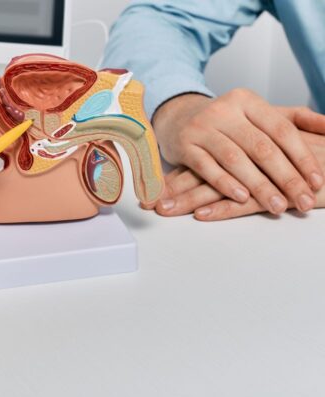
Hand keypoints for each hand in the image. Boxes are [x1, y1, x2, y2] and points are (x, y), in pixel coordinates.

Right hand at [153, 91, 323, 214]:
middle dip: (286, 178)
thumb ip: (294, 118)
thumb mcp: (257, 113)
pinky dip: (225, 184)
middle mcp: (223, 111)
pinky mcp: (183, 146)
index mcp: (247, 100)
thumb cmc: (223, 121)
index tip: (317, 181)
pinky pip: (207, 168)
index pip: (281, 130)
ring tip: (277, 207)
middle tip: (303, 201)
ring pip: (235, 159)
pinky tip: (242, 198)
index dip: (301, 157)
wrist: (176, 117)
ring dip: (259, 186)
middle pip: (261, 147)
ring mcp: (201, 128)